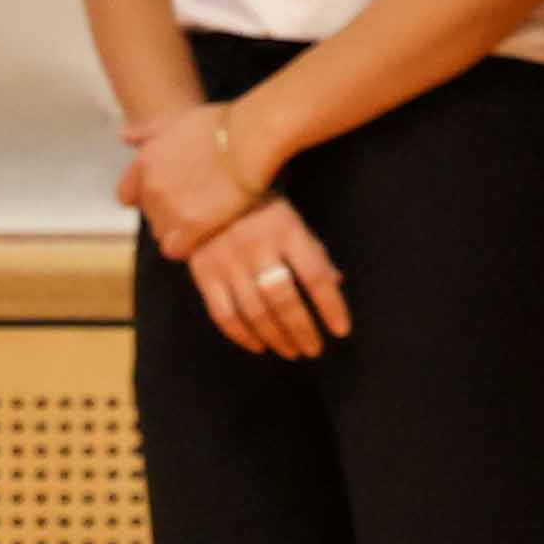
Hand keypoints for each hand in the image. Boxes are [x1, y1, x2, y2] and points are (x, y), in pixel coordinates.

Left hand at [118, 103, 270, 262]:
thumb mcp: (178, 120)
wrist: (252, 138)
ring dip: (180, 230)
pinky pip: (177, 249)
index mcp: (145, 161)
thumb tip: (123, 137)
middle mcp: (151, 186)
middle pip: (150, 216)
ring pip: (163, 234)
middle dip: (168, 214)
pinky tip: (207, 233)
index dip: (148, 200)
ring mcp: (170, 207)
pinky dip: (189, 245)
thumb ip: (148, 132)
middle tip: (199, 204)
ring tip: (207, 217)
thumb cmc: (222, 126)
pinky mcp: (192, 226)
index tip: (172, 196)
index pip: (128, 196)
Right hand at [191, 201, 348, 359]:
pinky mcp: (204, 275)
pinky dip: (242, 336)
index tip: (341, 330)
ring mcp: (228, 262)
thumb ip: (313, 251)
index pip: (314, 275)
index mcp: (286, 230)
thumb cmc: (259, 208)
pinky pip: (224, 314)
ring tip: (292, 351)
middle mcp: (256, 247)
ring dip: (276, 337)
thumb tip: (335, 283)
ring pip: (254, 311)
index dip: (330, 306)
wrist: (203, 191)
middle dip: (302, 329)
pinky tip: (259, 346)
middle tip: (314, 349)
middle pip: (283, 299)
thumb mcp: (292, 220)